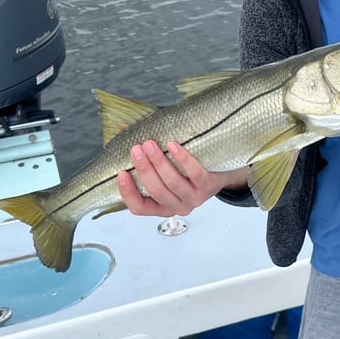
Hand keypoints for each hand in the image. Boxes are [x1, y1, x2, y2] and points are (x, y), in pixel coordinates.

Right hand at [117, 140, 245, 217]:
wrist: (219, 174)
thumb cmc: (185, 172)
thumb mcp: (164, 172)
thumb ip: (144, 160)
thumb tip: (121, 131)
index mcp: (162, 207)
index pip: (139, 208)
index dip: (128, 193)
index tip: (120, 173)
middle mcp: (178, 207)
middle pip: (156, 191)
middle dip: (144, 169)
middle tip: (136, 149)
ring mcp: (194, 198)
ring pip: (172, 182)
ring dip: (158, 162)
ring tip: (149, 144)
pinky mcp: (208, 186)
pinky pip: (193, 173)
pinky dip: (182, 159)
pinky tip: (173, 146)